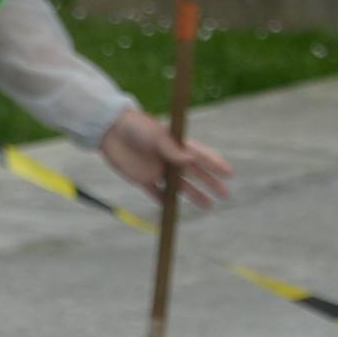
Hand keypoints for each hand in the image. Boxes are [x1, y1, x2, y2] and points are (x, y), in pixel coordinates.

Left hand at [100, 108, 233, 210]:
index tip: (229, 173)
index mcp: (175, 145)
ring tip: (208, 205)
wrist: (108, 130)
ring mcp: (157, 169)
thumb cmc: (135, 127)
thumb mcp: (155, 135)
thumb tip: (191, 160)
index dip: (215, 164)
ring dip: (193, 195)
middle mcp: (169, 158)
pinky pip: (156, 193)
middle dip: (210, 183)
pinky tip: (173, 209)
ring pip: (179, 185)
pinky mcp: (142, 179)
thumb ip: (171, 149)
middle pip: (194, 173)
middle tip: (225, 194)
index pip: (200, 156)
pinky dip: (164, 201)